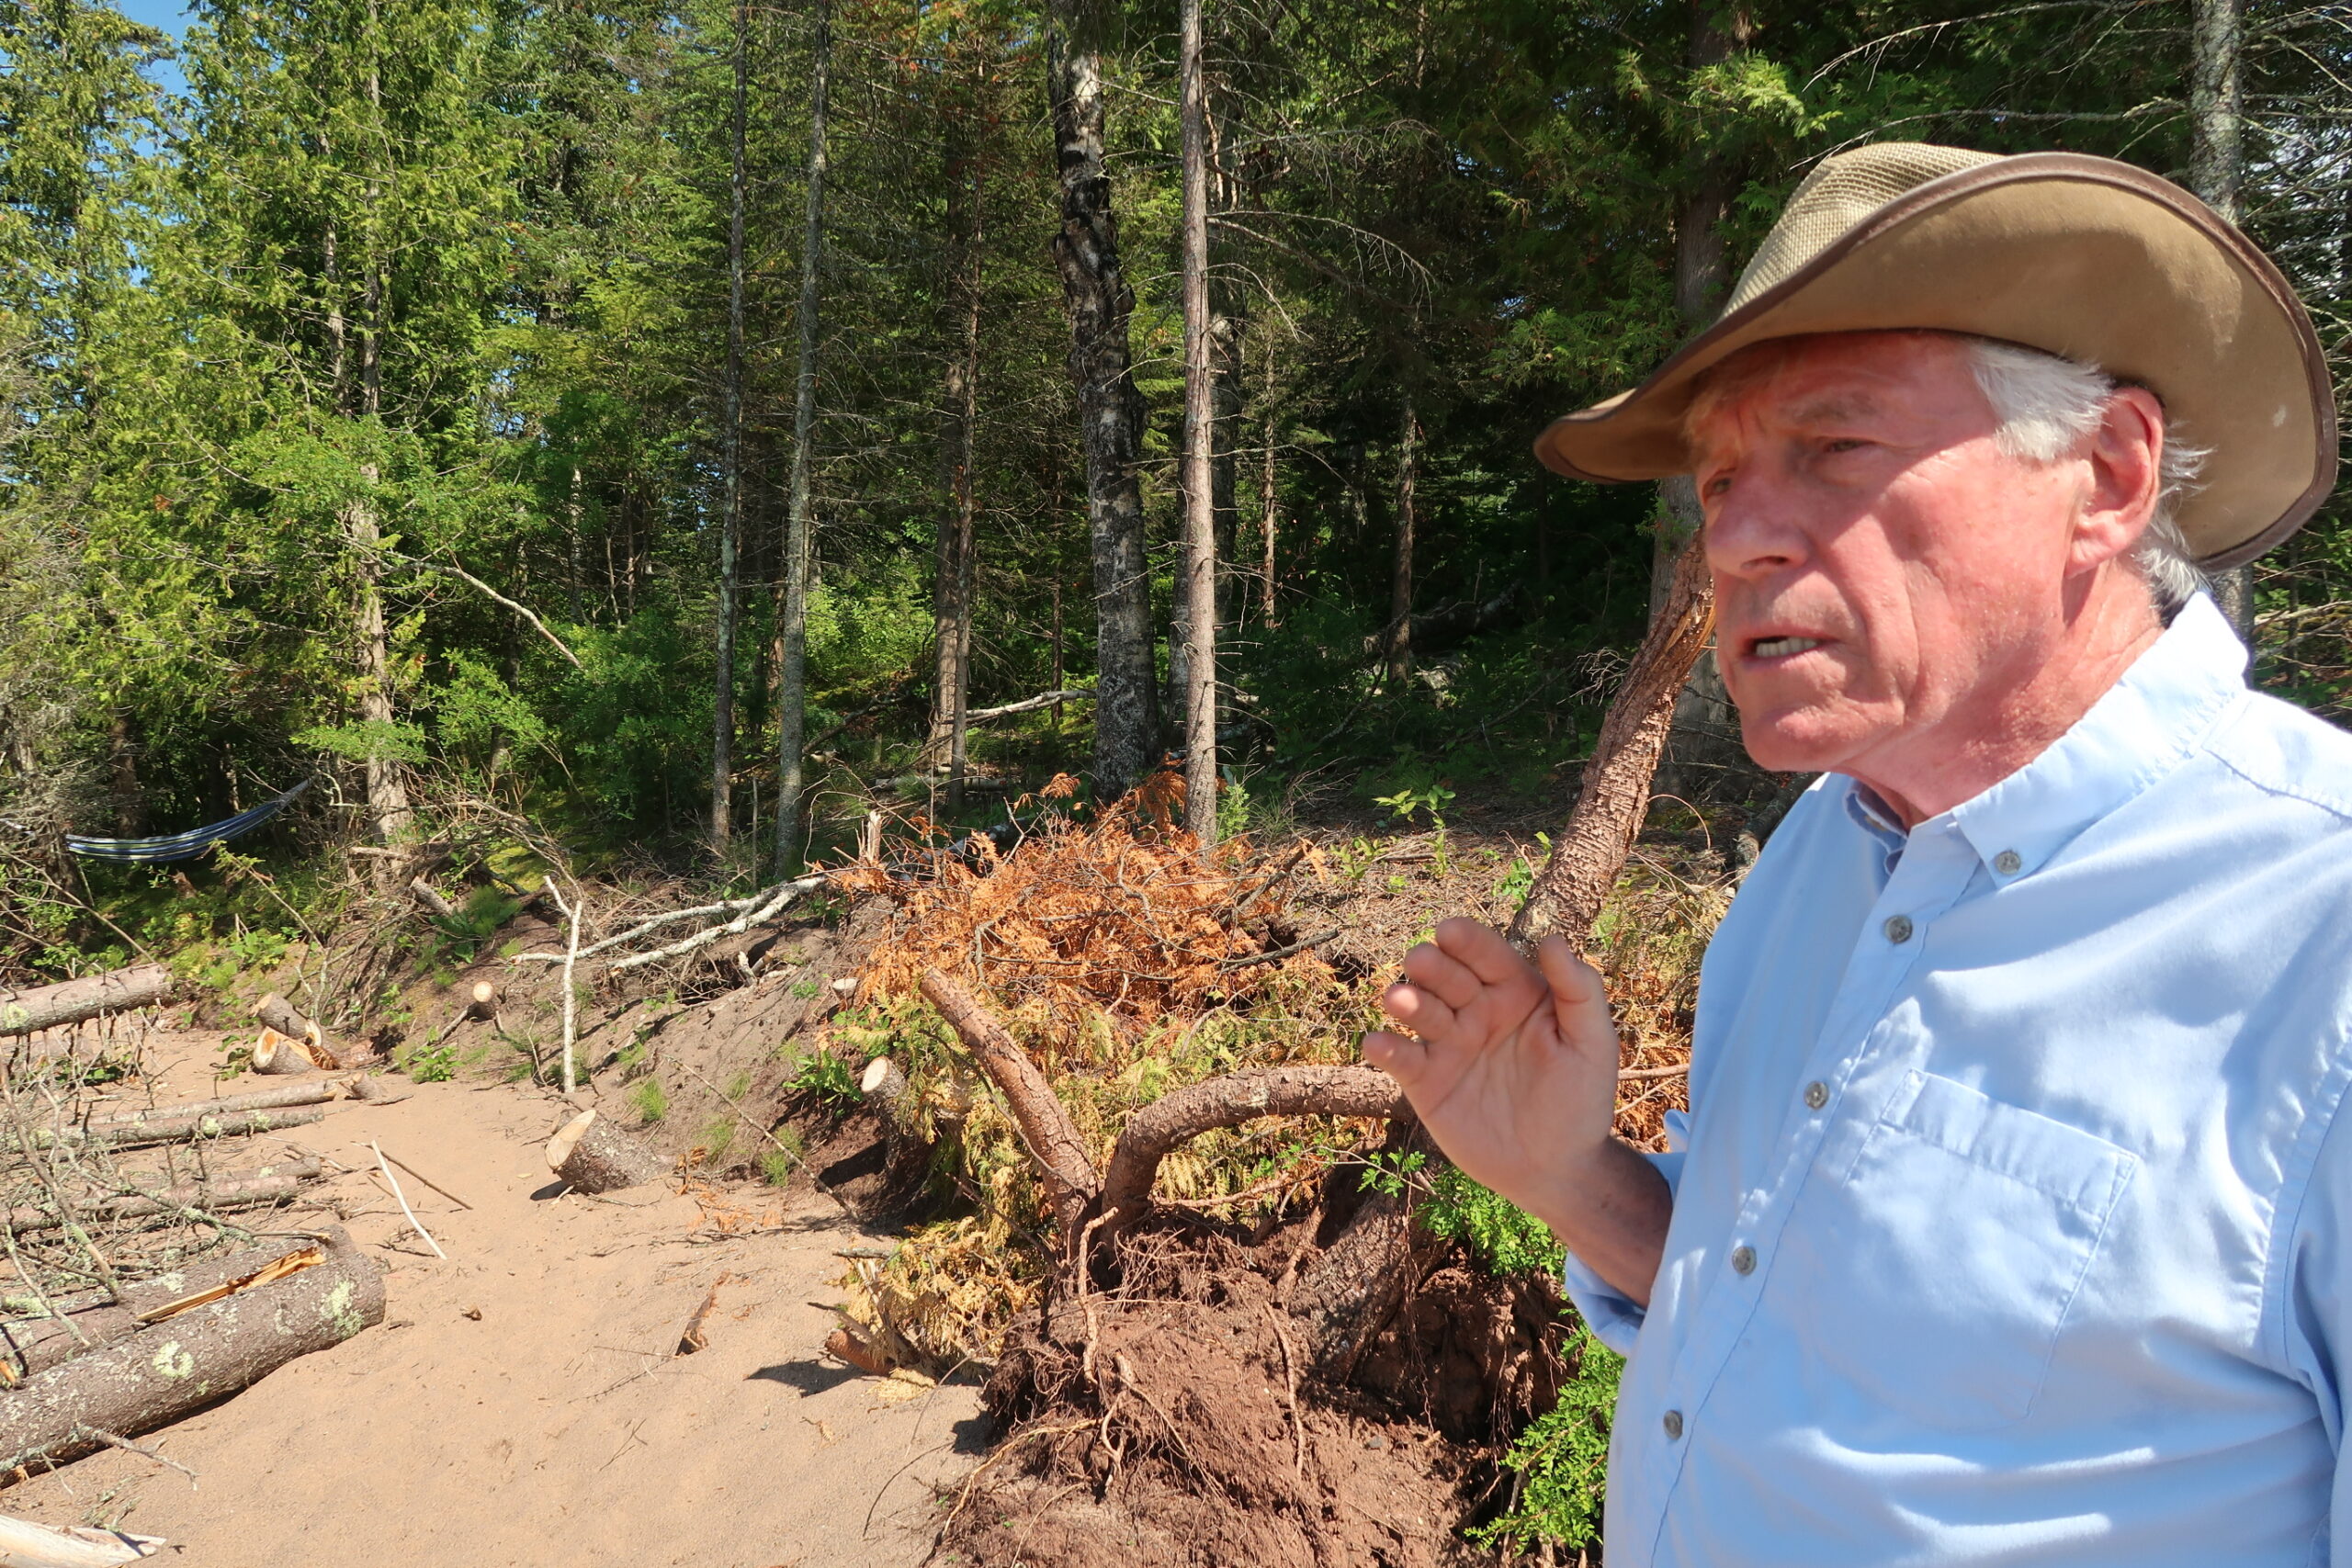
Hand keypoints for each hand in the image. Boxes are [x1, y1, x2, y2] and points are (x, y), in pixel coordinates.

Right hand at [1363, 917, 1623, 1230]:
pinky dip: (1384, 1048)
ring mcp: (1448, 1045)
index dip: (1467, 940)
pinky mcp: (1425, 1082)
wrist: (1556, 1168)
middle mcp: (1476, 1011)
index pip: (1486, 955)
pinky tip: (1376, 1043)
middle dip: (1431, 965)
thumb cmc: (1580, 1100)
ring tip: (1399, 1000)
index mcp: (1515, 992)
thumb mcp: (1592, 1043)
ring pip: (1418, 1010)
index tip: (1449, 931)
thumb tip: (1553, 939)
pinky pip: (1399, 1058)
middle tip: (1421, 962)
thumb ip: (1579, 990)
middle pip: (1445, 976)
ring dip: (1405, 1000)